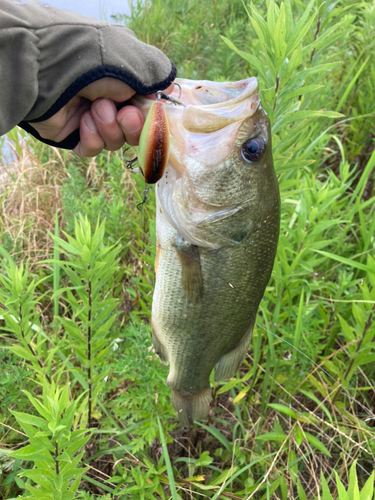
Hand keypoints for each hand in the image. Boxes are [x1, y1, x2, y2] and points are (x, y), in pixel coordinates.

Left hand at [30, 78, 173, 156]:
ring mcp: (91, 118)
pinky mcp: (74, 135)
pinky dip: (92, 138)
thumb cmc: (92, 64)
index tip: (153, 116)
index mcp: (124, 82)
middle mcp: (109, 100)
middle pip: (135, 131)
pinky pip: (94, 149)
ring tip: (94, 109)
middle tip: (124, 115)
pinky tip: (82, 121)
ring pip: (115, 141)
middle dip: (132, 126)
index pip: (148, 109)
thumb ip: (156, 74)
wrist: (49, 75)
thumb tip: (170, 85)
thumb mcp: (132, 62)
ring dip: (108, 127)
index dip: (152, 118)